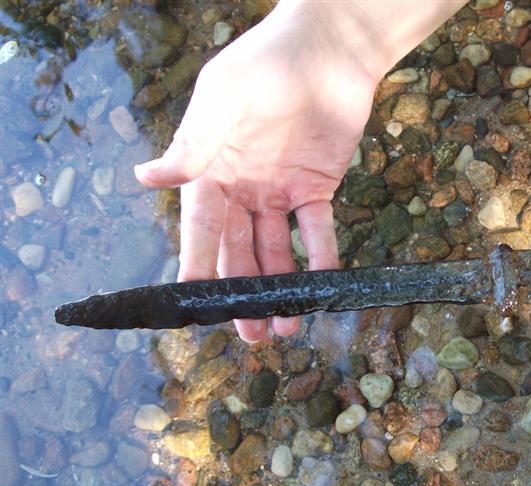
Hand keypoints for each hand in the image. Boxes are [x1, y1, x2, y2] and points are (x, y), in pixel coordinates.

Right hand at [134, 5, 377, 341]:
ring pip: (277, 250)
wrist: (327, 49)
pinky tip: (321, 288)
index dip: (198, 264)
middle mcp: (242, 188)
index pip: (200, 228)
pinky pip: (318, 230)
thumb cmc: (264, 64)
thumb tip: (145, 178)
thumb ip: (191, 147)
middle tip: (246, 333)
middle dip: (242, 292)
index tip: (194, 302)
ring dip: (280, 288)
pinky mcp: (317, 188)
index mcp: (211, 171)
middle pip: (238, 250)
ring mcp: (279, 191)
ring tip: (282, 326)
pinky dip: (321, 257)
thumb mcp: (220, 101)